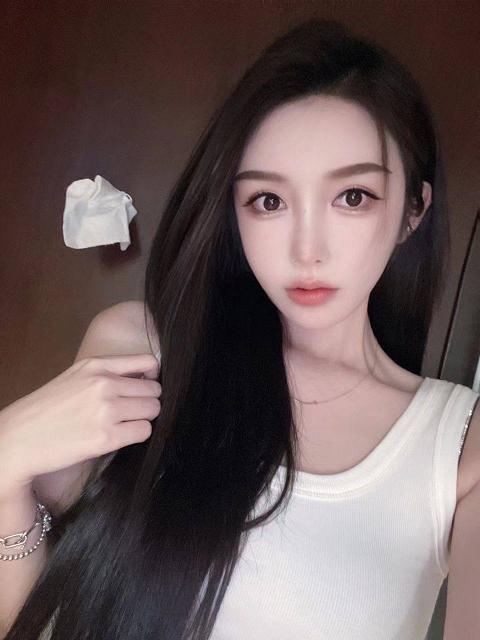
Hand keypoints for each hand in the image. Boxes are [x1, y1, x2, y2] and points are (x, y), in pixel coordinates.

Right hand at [0, 354, 160, 491]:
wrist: (17, 439)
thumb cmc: (45, 411)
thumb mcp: (74, 377)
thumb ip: (105, 374)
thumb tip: (143, 379)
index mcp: (96, 365)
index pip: (147, 362)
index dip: (152, 377)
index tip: (146, 388)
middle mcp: (103, 384)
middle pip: (154, 391)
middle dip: (148, 402)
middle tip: (132, 413)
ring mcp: (106, 410)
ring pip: (152, 410)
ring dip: (143, 419)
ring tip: (124, 425)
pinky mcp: (106, 437)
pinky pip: (144, 431)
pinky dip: (137, 435)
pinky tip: (120, 437)